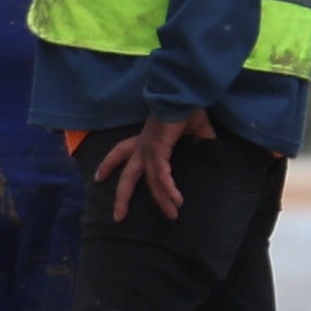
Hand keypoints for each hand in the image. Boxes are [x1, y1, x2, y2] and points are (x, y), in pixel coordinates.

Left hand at [95, 110, 217, 221]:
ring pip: (148, 180)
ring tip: (172, 215)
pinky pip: (161, 175)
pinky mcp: (158, 149)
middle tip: (118, 217)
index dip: (110, 164)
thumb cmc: (187, 107)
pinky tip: (176, 200)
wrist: (185, 93)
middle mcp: (144, 146)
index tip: (98, 177)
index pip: (122, 152)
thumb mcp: (194, 130)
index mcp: (147, 139)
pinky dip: (168, 188)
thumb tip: (212, 151)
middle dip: (121, 196)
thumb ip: (200, 143)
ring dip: (160, 200)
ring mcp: (149, 148)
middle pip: (127, 175)